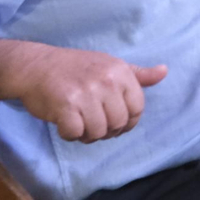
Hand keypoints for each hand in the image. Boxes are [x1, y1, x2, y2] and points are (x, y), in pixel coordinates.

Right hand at [3, 44, 166, 142]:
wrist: (35, 65)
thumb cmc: (75, 67)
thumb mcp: (110, 65)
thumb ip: (138, 74)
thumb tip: (165, 71)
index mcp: (120, 71)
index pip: (137, 108)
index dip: (128, 121)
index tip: (115, 121)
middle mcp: (106, 81)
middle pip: (119, 123)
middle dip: (106, 130)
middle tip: (92, 123)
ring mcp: (86, 93)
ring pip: (98, 132)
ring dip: (87, 134)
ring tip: (79, 122)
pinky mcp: (65, 105)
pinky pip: (76, 133)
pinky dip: (70, 134)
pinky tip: (65, 122)